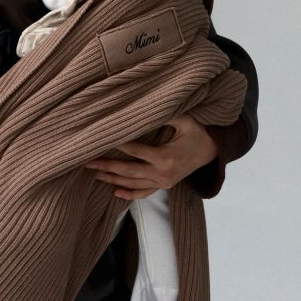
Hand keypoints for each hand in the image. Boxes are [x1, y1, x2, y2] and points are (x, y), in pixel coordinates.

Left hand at [86, 115, 217, 199]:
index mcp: (165, 157)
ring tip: (96, 174)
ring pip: (133, 183)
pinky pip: (144, 193)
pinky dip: (130, 194)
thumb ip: (168, 115)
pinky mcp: (164, 186)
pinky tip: (115, 192)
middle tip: (88, 162)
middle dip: (107, 166)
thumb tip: (148, 105)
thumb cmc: (197, 134)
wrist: (211, 152)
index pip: (135, 151)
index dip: (119, 145)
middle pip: (128, 171)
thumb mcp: (186, 121)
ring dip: (113, 179)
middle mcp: (162, 173)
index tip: (103, 139)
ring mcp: (163, 182)